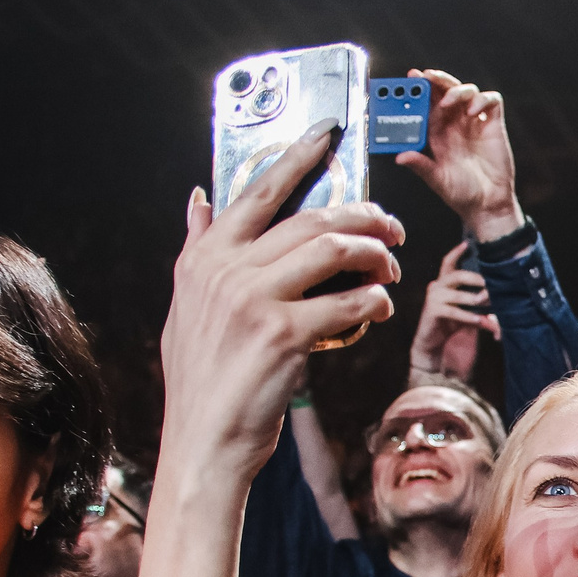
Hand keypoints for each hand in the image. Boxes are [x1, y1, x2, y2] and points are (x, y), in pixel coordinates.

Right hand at [162, 127, 401, 469]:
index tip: (329, 135)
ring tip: (391, 272)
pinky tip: (380, 310)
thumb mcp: (186, 306)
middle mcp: (225, 271)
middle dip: (363, 215)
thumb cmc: (203, 378)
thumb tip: (199, 198)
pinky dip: (376, 302)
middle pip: (311, 218)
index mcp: (204, 258)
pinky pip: (350, 301)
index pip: (256, 190)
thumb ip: (197, 250)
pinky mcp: (285, 335)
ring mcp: (254, 300)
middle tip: (391, 226)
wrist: (204, 441)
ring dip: (377, 256)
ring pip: (336, 250)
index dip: (297, 157)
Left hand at [396, 69, 523, 241]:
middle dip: (435, 80)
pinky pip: (491, 101)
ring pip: (466, 91)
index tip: (409, 80)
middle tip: (425, 76)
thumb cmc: (461, 194)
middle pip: (444, 90)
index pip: (425, 104)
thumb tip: (400, 156)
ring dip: (456, 89)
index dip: (417, 90)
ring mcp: (474, 122)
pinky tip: (473, 111)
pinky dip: (482, 99)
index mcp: (436, 133)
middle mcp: (454, 124)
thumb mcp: (436, 180)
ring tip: (448, 101)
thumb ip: (421, 166)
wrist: (488, 204)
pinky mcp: (493, 125)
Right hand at [408, 241, 499, 380]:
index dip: (457, 252)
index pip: (449, 263)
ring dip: (477, 301)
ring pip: (459, 294)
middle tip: (492, 286)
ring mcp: (434, 298)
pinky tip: (481, 322)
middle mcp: (437, 286)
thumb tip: (504, 302)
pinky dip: (470, 317)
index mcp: (445, 283)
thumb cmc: (453, 327)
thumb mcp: (469, 313)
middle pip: (459, 274)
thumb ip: (481, 305)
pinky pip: (455, 311)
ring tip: (489, 306)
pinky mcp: (432, 311)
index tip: (468, 243)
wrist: (434, 347)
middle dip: (478, 280)